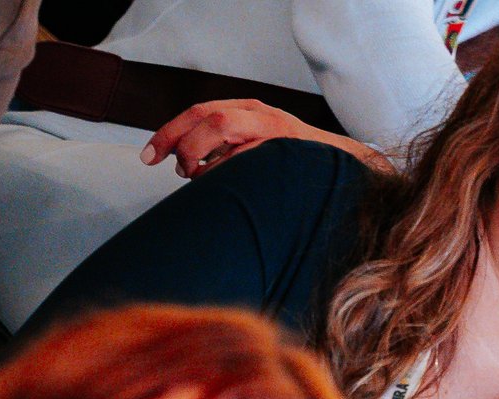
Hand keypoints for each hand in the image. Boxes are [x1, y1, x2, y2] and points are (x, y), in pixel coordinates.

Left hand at [141, 100, 371, 178]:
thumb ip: (227, 150)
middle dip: (181, 142)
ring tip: (202, 179)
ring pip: (224, 130)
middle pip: (209, 118)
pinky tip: (225, 187)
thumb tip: (186, 167)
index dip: (169, 132)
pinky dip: (228, 172)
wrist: (349, 171)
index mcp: (249, 111)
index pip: (199, 112)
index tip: (149, 156)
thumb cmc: (297, 167)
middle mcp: (262, 115)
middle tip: (171, 167)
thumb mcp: (259, 149)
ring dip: (204, 159)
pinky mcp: (292, 151)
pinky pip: (248, 159)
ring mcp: (279, 132)